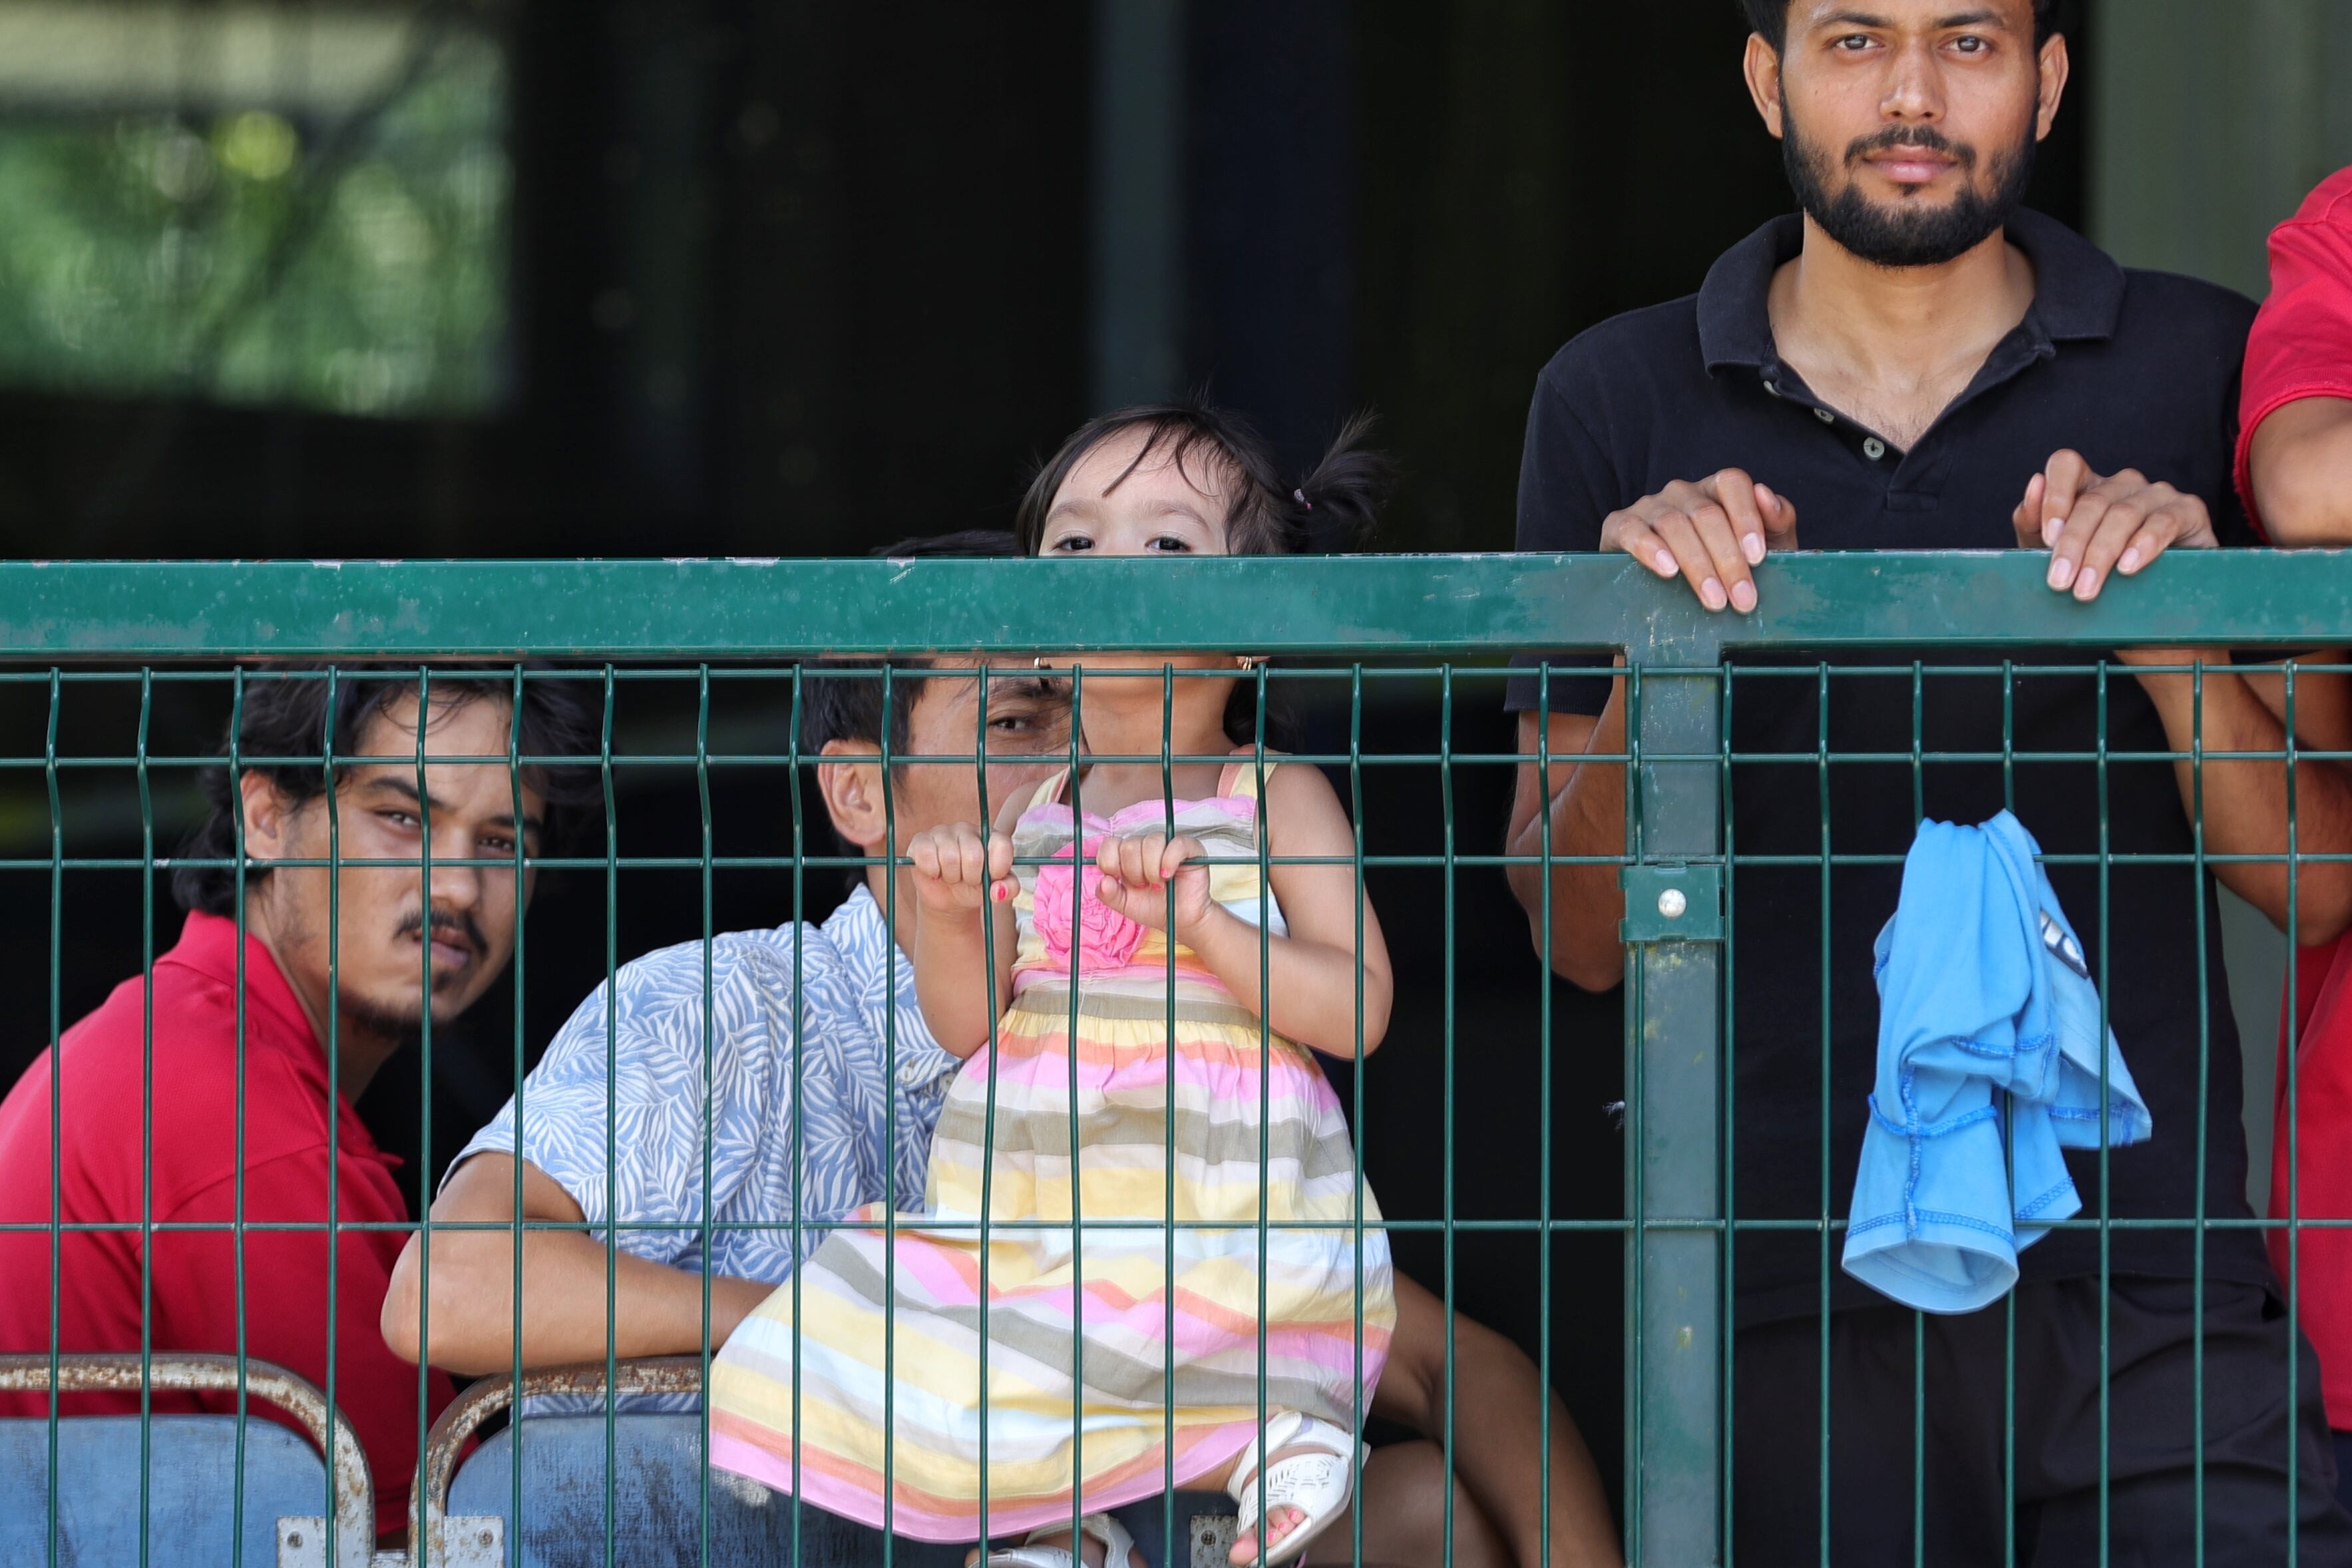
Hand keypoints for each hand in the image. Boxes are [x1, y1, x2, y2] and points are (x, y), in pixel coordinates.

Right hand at [907, 822, 1012, 914]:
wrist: (948, 897)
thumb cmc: (975, 887)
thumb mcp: (996, 889)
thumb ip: (1008, 888)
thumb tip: (998, 891)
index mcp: (990, 836)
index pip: (1001, 845)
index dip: (998, 867)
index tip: (992, 878)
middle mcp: (967, 829)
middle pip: (973, 855)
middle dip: (972, 877)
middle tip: (968, 880)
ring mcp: (942, 831)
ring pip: (949, 858)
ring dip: (951, 877)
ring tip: (952, 877)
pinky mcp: (921, 840)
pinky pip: (927, 855)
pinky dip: (932, 872)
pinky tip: (935, 873)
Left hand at [1091, 830, 1213, 934]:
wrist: (1181, 921)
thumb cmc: (1154, 909)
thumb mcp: (1124, 905)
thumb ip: (1108, 894)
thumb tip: (1103, 881)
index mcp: (1126, 856)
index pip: (1109, 843)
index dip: (1111, 862)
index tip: (1119, 879)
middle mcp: (1145, 846)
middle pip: (1129, 845)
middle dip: (1134, 872)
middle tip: (1144, 886)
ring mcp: (1167, 844)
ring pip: (1151, 843)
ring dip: (1152, 870)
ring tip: (1159, 884)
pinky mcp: (1188, 848)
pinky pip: (1175, 844)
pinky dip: (1169, 861)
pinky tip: (1168, 875)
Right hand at [1600, 468, 1799, 612]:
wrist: (1675, 600)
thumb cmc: (1723, 570)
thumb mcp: (1764, 549)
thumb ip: (1778, 522)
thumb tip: (1767, 495)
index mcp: (1716, 491)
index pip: (1732, 482)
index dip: (1746, 516)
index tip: (1758, 558)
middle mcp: (1682, 493)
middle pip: (1705, 513)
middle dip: (1727, 560)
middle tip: (1742, 599)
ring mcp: (1649, 506)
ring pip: (1674, 524)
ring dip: (1697, 565)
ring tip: (1712, 600)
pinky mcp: (1619, 526)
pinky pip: (1632, 530)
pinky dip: (1650, 549)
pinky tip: (1668, 570)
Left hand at [2014, 450, 2218, 601]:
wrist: (2155, 598)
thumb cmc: (2096, 570)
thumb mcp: (2053, 553)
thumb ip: (2033, 522)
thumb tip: (2034, 483)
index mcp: (2087, 487)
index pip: (2067, 465)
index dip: (2054, 495)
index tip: (2046, 536)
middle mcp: (2122, 484)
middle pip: (2093, 502)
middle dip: (2073, 544)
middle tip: (2060, 581)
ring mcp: (2156, 494)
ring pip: (2124, 514)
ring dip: (2101, 553)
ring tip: (2086, 588)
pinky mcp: (2188, 511)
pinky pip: (2165, 521)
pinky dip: (2144, 544)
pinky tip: (2128, 567)